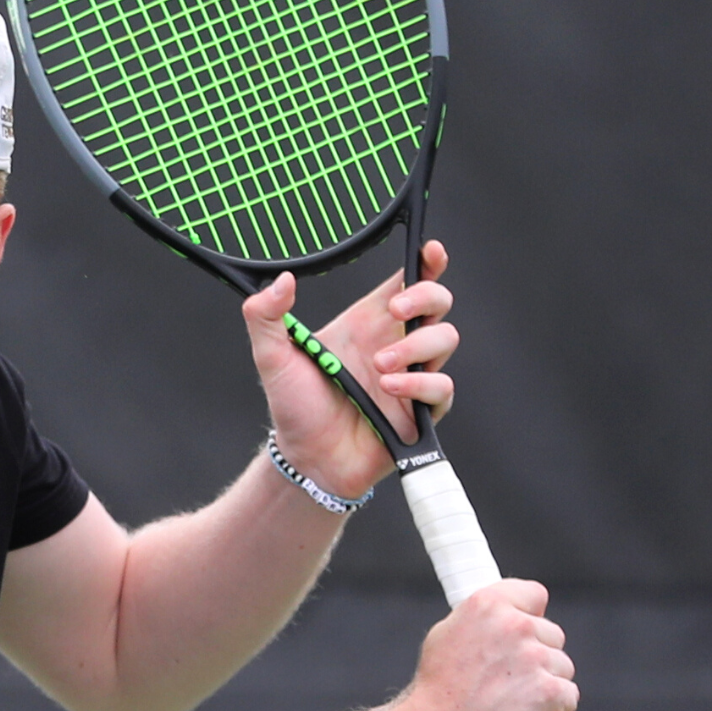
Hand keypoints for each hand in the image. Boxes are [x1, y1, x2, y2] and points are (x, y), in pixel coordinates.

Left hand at [241, 241, 457, 498]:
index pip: (409, 281)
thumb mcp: (272, 357)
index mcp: (368, 322)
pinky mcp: (421, 410)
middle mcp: (396, 343)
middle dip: (426, 297)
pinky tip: (388, 388)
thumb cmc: (294, 406)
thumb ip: (266, 317)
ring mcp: (413, 376)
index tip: (431, 250)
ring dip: (415, 346)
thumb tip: (280, 280)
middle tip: (396, 310)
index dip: (427, 261)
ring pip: (445, 339)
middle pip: (439, 303)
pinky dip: (418, 384)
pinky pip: (442, 387)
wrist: (306, 460)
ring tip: (378, 367)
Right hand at [318, 577, 573, 710]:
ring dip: (546, 683)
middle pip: (553, 634)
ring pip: (562, 666)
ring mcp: (536, 659)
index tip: (520, 635)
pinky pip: (568, 694)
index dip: (529, 615)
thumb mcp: (447, 636)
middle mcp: (515, 625)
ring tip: (513, 702)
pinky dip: (553, 708)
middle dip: (538, 655)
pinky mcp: (551, 692)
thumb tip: (510, 616)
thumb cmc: (437, 692)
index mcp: (488, 604)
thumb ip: (483, 620)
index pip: (535, 595)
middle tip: (508, 680)